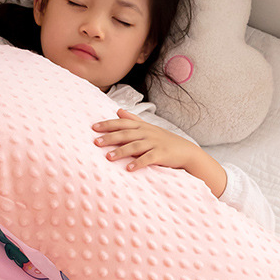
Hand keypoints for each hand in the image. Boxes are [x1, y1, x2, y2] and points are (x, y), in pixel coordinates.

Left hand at [92, 108, 226, 196]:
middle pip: (126, 134)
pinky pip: (148, 158)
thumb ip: (132, 120)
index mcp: (142, 127)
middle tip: (96, 142)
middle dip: (110, 138)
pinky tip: (129, 168)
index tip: (94, 127)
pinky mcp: (161, 154)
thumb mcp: (148, 127)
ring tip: (108, 157)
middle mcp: (147, 133)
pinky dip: (138, 163)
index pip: (122, 124)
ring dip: (121, 152)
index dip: (108, 125)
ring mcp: (154, 143)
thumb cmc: (164, 140)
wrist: (185, 151)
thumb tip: (118, 110)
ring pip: (135, 146)